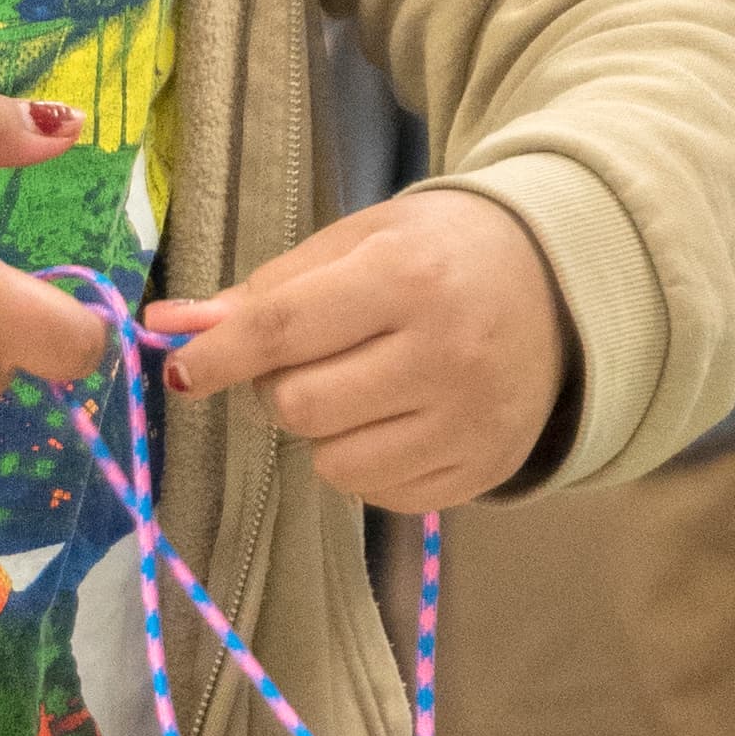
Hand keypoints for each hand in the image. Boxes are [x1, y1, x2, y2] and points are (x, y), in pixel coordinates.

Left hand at [151, 192, 569, 510]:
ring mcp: (468, 422)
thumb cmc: (441, 252)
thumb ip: (267, 288)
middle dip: (279, 387)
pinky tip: (395, 418)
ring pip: (332, 463)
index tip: (180, 371)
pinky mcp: (480, 470)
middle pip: (299, 405)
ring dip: (321, 430)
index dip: (218, 356)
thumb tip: (172, 326)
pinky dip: (363, 463)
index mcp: (409, 276)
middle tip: (306, 359)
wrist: (562, 285)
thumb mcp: (358, 241)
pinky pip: (376, 494)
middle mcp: (446, 354)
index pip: (285, 330)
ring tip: (359, 387)